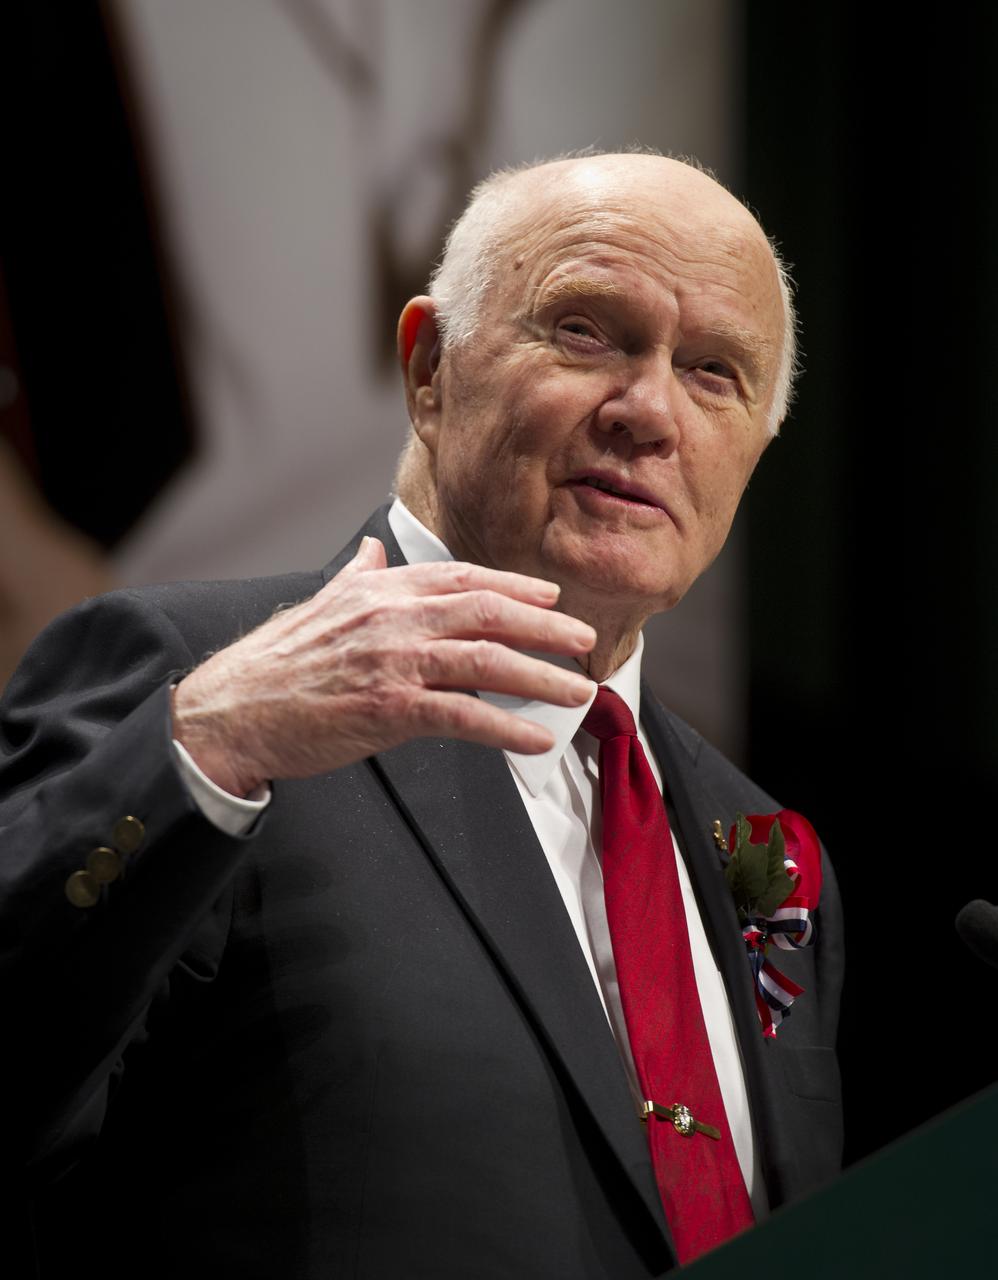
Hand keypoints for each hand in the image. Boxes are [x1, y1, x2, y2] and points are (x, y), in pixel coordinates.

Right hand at [172, 536, 595, 794]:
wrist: (232, 710)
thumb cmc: (277, 662)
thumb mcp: (321, 603)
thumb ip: (357, 577)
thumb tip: (371, 553)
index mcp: (381, 590)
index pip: (462, 578)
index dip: (513, 587)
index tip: (549, 598)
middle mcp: (393, 617)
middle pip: (487, 612)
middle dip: (544, 626)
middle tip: (584, 639)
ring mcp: (393, 662)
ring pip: (486, 661)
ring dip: (540, 676)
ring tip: (578, 690)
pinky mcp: (389, 709)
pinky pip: (463, 716)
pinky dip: (505, 728)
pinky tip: (535, 739)